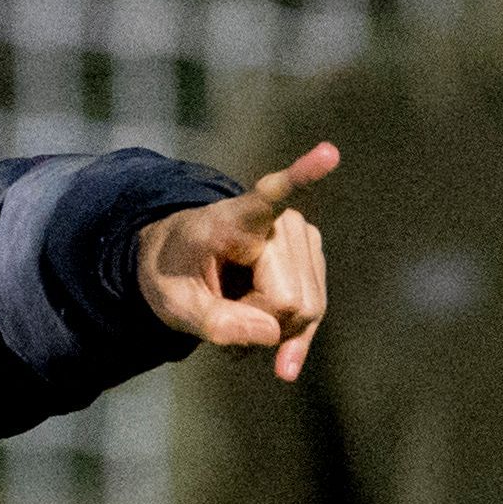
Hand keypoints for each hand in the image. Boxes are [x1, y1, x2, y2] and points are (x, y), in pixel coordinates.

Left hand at [141, 143, 339, 380]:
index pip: (271, 197)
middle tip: (222, 315)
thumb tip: (272, 334)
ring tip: (236, 316)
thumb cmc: (173, 272)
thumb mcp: (172, 304)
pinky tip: (278, 351)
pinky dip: (294, 334)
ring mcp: (301, 235)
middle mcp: (279, 221)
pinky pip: (315, 308)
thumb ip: (214, 323)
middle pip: (290, 300)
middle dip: (259, 324)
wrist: (180, 260)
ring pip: (307, 310)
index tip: (329, 152)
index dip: (302, 177)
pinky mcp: (312, 253)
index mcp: (233, 219)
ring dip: (272, 329)